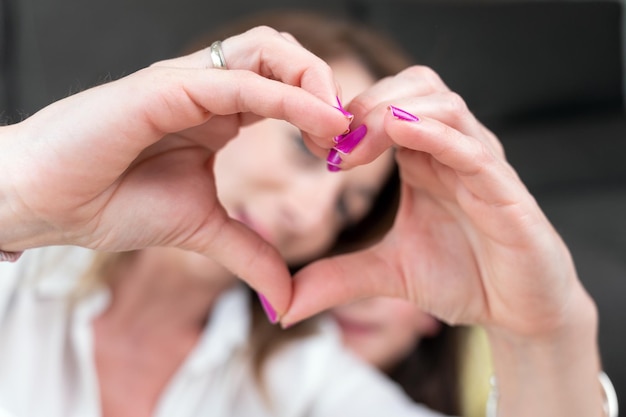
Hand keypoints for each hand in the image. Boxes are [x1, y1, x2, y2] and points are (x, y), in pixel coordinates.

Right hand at [0, 26, 350, 315]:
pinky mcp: (165, 88)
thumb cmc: (112, 205)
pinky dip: (287, 97)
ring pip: (267, 51)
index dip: (322, 110)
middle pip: (283, 55)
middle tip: (348, 132)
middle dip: (325, 84)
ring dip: (314, 80)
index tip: (345, 152)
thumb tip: (285, 299)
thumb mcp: (202, 231)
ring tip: (337, 125)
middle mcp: (207, 88)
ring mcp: (187, 82)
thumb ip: (249, 254)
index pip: (284, 85)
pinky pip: (239, 81)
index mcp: (219, 112)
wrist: (48, 205)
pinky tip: (319, 123)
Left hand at [283, 66, 594, 339]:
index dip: (348, 115)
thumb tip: (283, 306)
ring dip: (394, 111)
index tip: (315, 146)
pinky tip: (401, 135)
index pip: (388, 105)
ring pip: (444, 104)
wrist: (519, 312)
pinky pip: (473, 149)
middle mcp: (453, 152)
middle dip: (366, 104)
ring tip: (356, 146)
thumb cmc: (463, 279)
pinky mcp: (506, 192)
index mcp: (425, 160)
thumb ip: (338, 278)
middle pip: (415, 87)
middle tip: (331, 144)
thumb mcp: (388, 274)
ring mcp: (482, 167)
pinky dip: (437, 135)